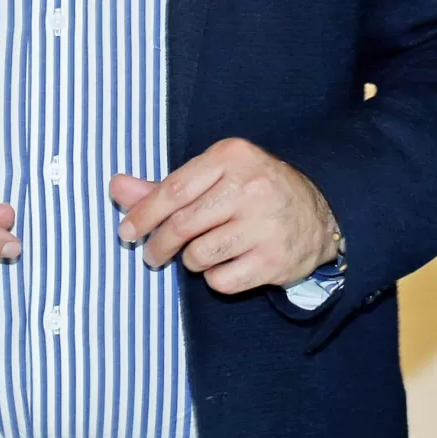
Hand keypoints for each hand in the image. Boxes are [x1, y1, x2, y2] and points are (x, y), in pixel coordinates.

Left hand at [110, 138, 339, 295]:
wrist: (320, 215)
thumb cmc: (254, 193)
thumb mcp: (215, 177)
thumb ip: (164, 186)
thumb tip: (116, 187)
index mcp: (232, 157)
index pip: (173, 190)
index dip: (143, 214)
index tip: (127, 231)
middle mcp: (251, 187)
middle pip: (182, 225)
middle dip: (159, 244)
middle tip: (153, 254)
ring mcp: (265, 225)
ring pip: (198, 255)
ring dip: (191, 260)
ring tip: (203, 253)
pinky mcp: (274, 260)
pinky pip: (221, 281)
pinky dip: (215, 278)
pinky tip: (228, 265)